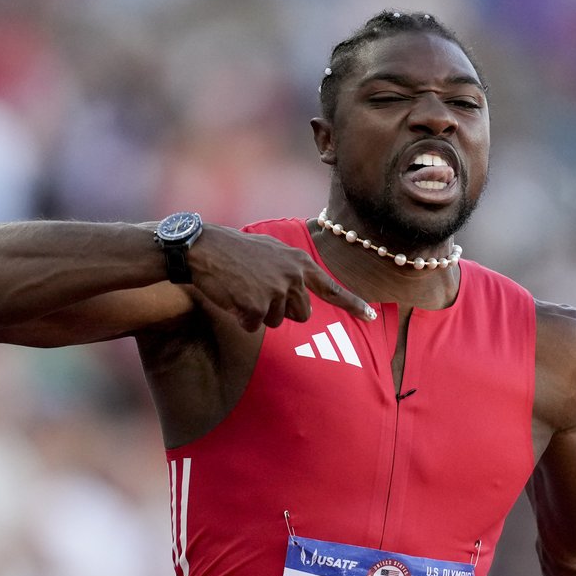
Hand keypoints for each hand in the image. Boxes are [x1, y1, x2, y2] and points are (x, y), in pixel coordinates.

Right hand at [187, 225, 375, 330]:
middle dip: (282, 311)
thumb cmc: (236, 251)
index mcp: (299, 263)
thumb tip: (303, 297)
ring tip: (243, 289)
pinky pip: (253, 326)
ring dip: (258, 313)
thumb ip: (292, 271)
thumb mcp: (272, 251)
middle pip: (301, 315)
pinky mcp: (256, 306)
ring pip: (276, 322)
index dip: (353, 305)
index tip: (371, 317)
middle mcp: (293, 277)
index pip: (332, 289)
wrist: (204, 248)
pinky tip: (232, 297)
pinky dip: (241, 318)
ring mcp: (275, 292)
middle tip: (259, 291)